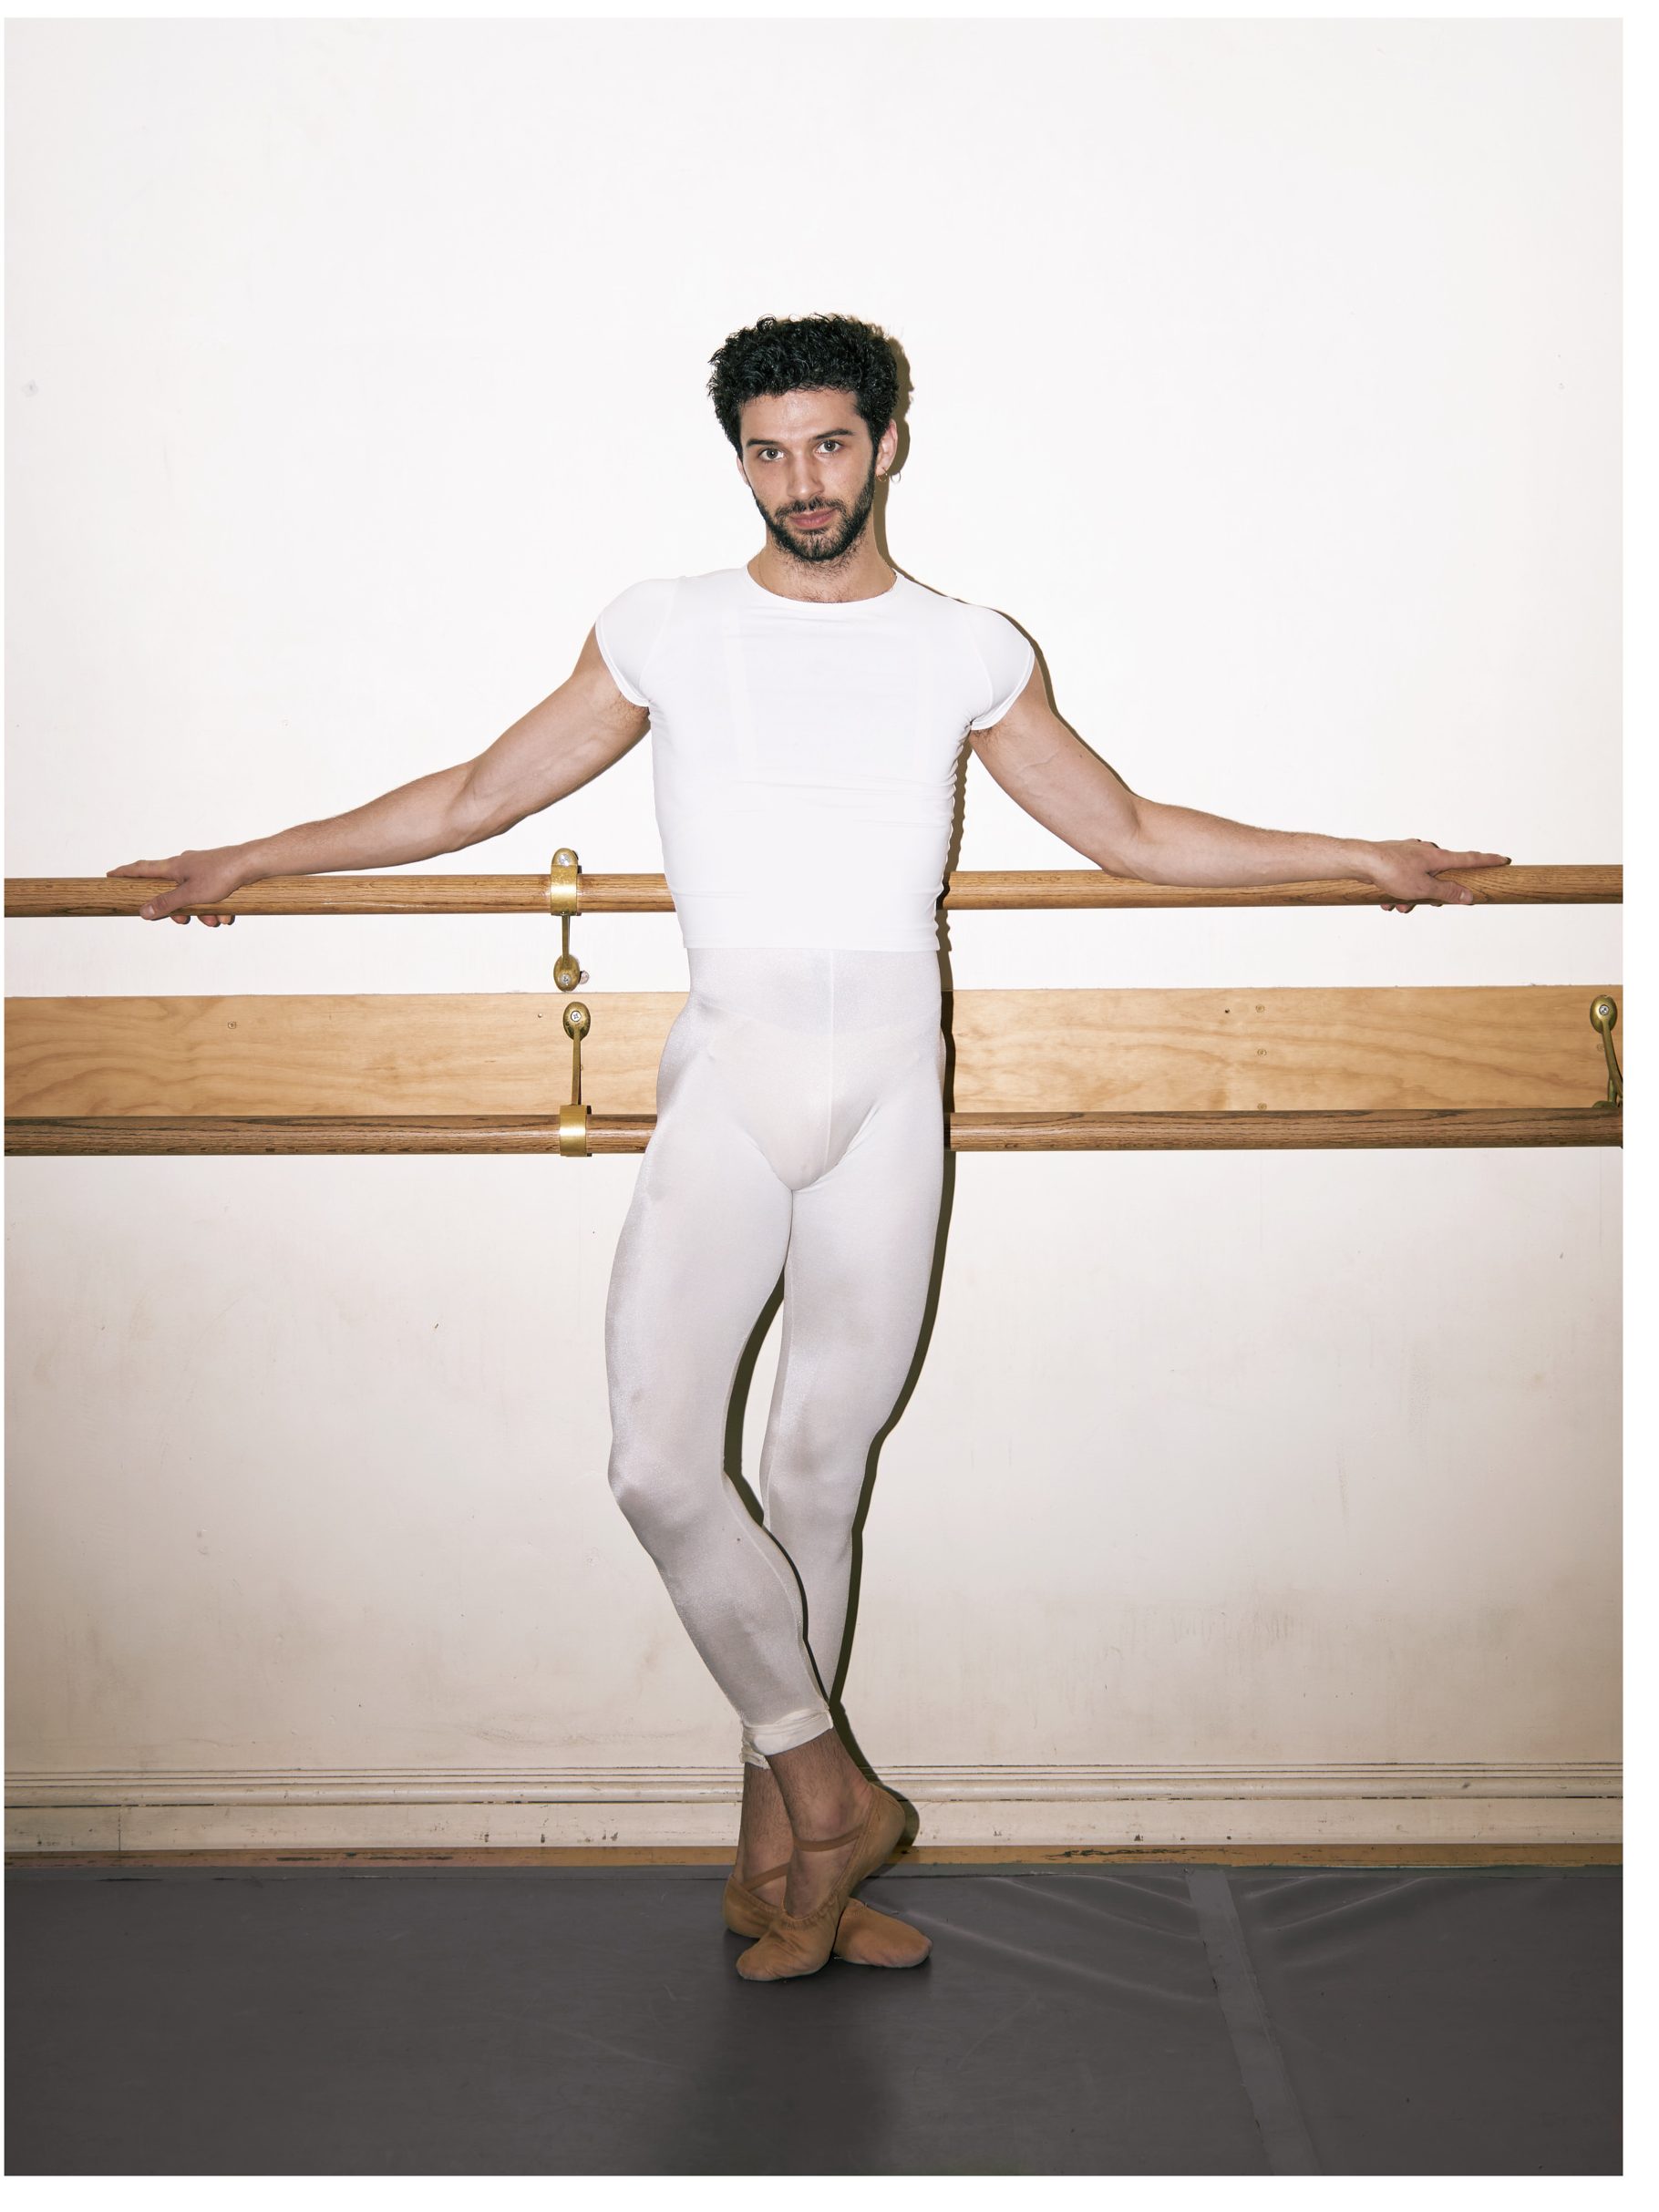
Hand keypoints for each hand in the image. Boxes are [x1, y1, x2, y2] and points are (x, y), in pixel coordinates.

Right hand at [106, 847, 248, 924]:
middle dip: (179, 910)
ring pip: (194, 898)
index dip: (125, 874)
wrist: (253, 864)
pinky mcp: (218, 876)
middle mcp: (185, 865)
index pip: (142, 869)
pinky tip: (228, 914)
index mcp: (174, 866)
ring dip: (204, 913)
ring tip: (216, 919)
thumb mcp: (190, 894)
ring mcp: (202, 870)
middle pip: (171, 892)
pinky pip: (211, 897)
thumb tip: (143, 912)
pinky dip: (217, 908)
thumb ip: (166, 904)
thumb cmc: (223, 874)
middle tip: (184, 920)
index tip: (110, 875)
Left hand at [1363, 840, 1511, 911]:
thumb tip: (1469, 897)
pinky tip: (1385, 900)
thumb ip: (1448, 893)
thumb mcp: (1423, 889)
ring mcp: (1410, 853)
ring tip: (1395, 905)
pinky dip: (1398, 891)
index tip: (1504, 859)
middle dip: (1430, 895)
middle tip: (1417, 905)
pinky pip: (1404, 878)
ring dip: (1409, 897)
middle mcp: (1427, 851)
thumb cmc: (1391, 872)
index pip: (1470, 859)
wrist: (1360, 861)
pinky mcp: (1396, 857)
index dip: (1487, 861)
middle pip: (1440, 876)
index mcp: (1438, 857)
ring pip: (1419, 880)